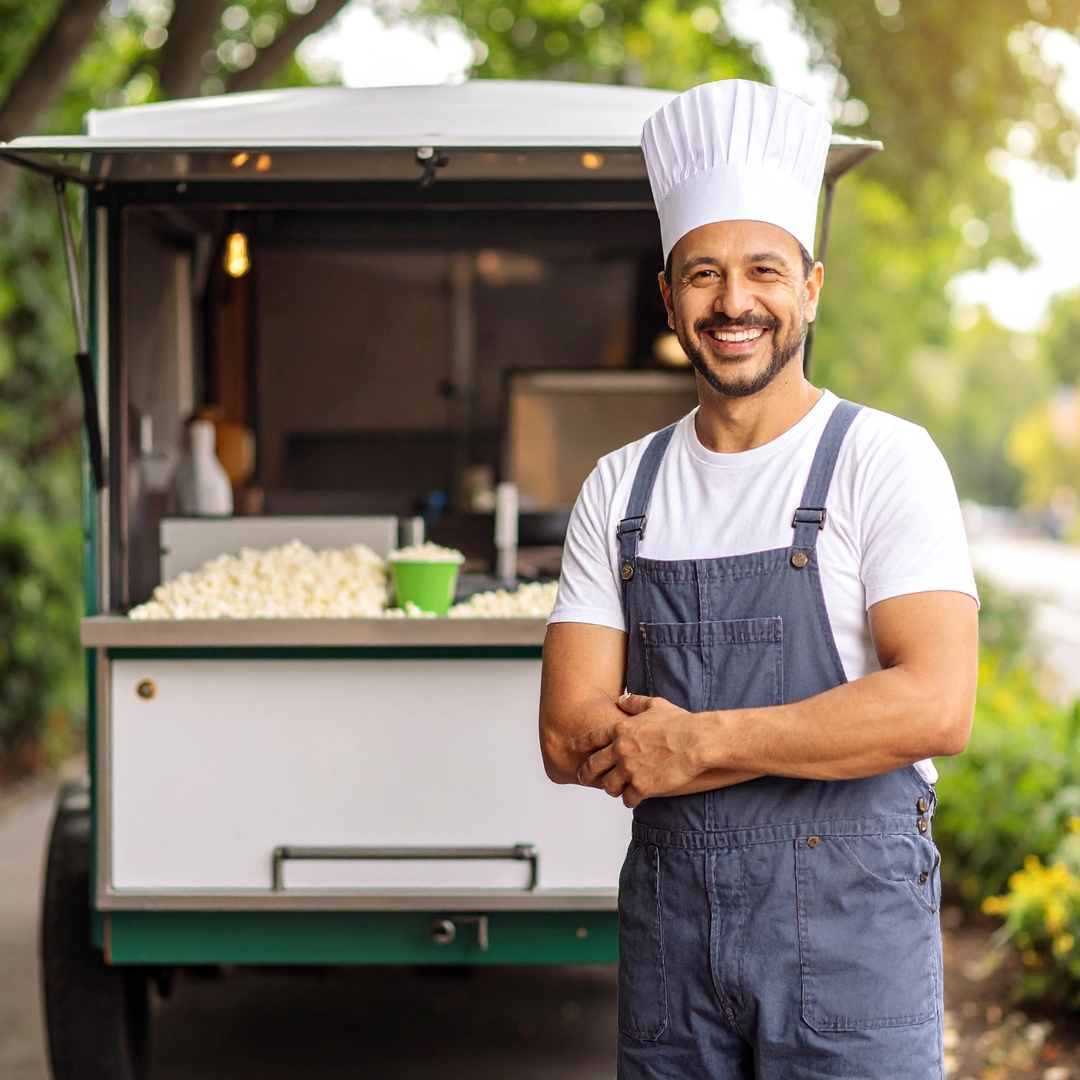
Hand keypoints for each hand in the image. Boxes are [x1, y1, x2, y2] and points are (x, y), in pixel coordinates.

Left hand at [569, 694, 704, 807]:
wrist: (697, 742)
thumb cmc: (680, 722)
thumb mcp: (655, 705)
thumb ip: (635, 702)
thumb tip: (623, 699)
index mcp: (620, 730)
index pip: (591, 737)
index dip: (579, 742)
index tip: (571, 746)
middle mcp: (620, 750)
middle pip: (593, 765)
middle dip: (585, 773)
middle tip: (582, 778)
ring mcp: (629, 769)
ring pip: (608, 785)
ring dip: (610, 787)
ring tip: (614, 789)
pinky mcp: (642, 786)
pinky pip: (628, 798)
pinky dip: (629, 799)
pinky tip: (632, 800)